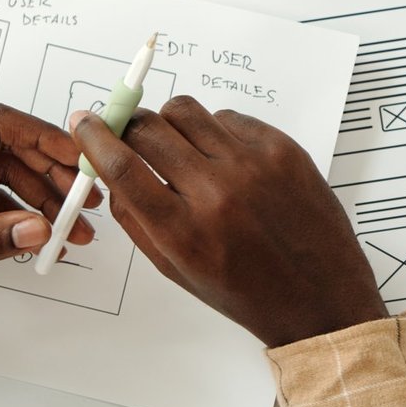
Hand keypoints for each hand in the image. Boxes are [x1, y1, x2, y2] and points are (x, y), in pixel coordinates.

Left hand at [0, 104, 100, 306]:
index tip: (78, 159)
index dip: (44, 137)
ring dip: (38, 195)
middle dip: (51, 172)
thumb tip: (37, 231)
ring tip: (70, 227)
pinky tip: (36, 232)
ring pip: (2, 170)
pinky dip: (13, 211)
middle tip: (84, 203)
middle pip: (7, 147)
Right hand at [71, 96, 386, 347]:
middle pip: (150, 128)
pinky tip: (223, 158)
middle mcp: (217, 192)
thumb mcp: (178, 269)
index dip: (94, 137)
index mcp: (184, 231)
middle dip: (130, 126)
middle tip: (131, 134)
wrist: (320, 296)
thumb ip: (137, 219)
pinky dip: (214, 131)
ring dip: (170, 123)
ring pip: (186, 110)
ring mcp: (253, 164)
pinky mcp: (282, 148)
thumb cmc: (247, 291)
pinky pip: (228, 117)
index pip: (121, 166)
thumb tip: (106, 166)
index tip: (85, 122)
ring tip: (180, 148)